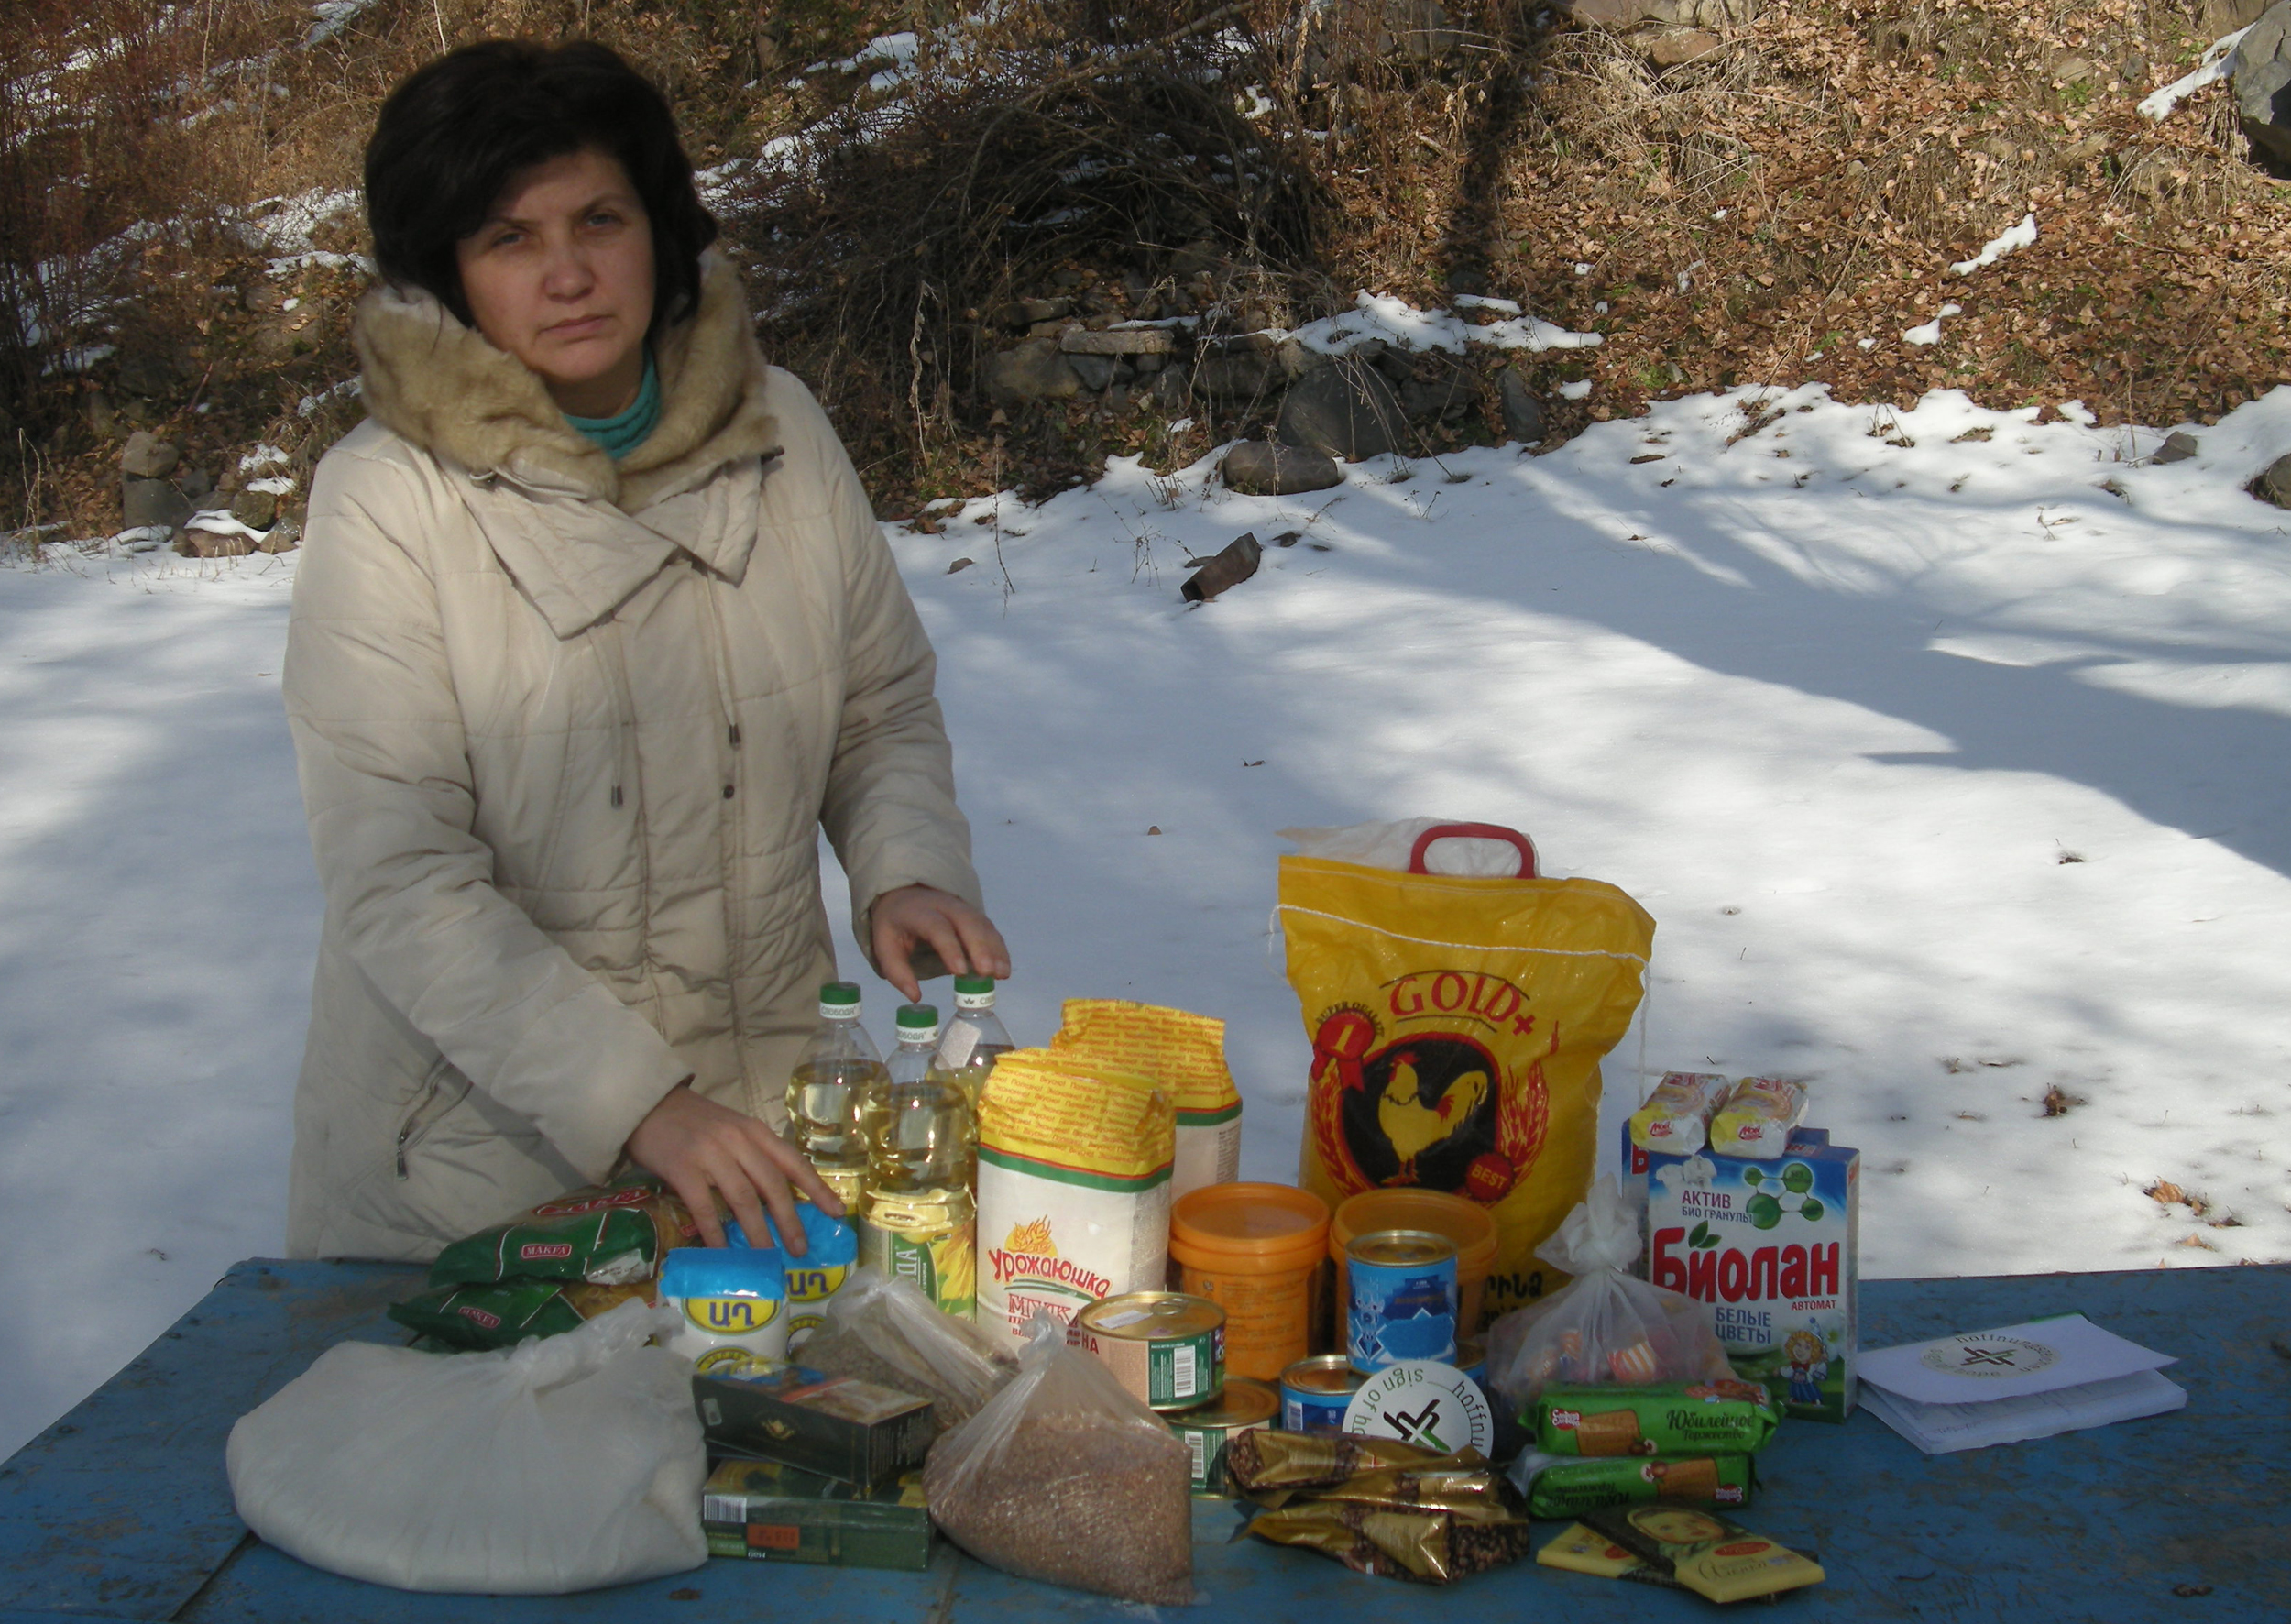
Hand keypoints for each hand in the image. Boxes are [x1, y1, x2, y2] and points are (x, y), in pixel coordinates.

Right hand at [624, 1083, 843, 1251]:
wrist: (649, 1104)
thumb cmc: (695, 1121)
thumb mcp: (733, 1128)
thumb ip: (754, 1154)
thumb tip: (778, 1197)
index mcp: (755, 1131)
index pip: (794, 1162)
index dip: (817, 1189)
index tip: (837, 1213)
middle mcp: (738, 1141)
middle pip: (772, 1185)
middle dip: (790, 1220)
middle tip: (799, 1249)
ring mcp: (710, 1155)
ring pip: (743, 1199)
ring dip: (758, 1232)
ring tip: (767, 1256)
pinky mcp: (683, 1169)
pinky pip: (704, 1207)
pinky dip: (715, 1232)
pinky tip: (723, 1251)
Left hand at [870, 884, 1011, 1001]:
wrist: (906, 896)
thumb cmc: (895, 925)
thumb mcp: (884, 946)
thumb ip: (897, 972)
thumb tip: (915, 997)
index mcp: (919, 912)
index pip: (937, 927)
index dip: (950, 949)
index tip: (960, 972)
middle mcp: (945, 906)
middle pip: (967, 922)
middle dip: (980, 947)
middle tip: (988, 972)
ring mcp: (963, 908)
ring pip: (982, 925)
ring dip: (994, 949)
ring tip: (1001, 974)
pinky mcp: (975, 916)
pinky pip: (990, 930)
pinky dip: (999, 948)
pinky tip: (1004, 968)